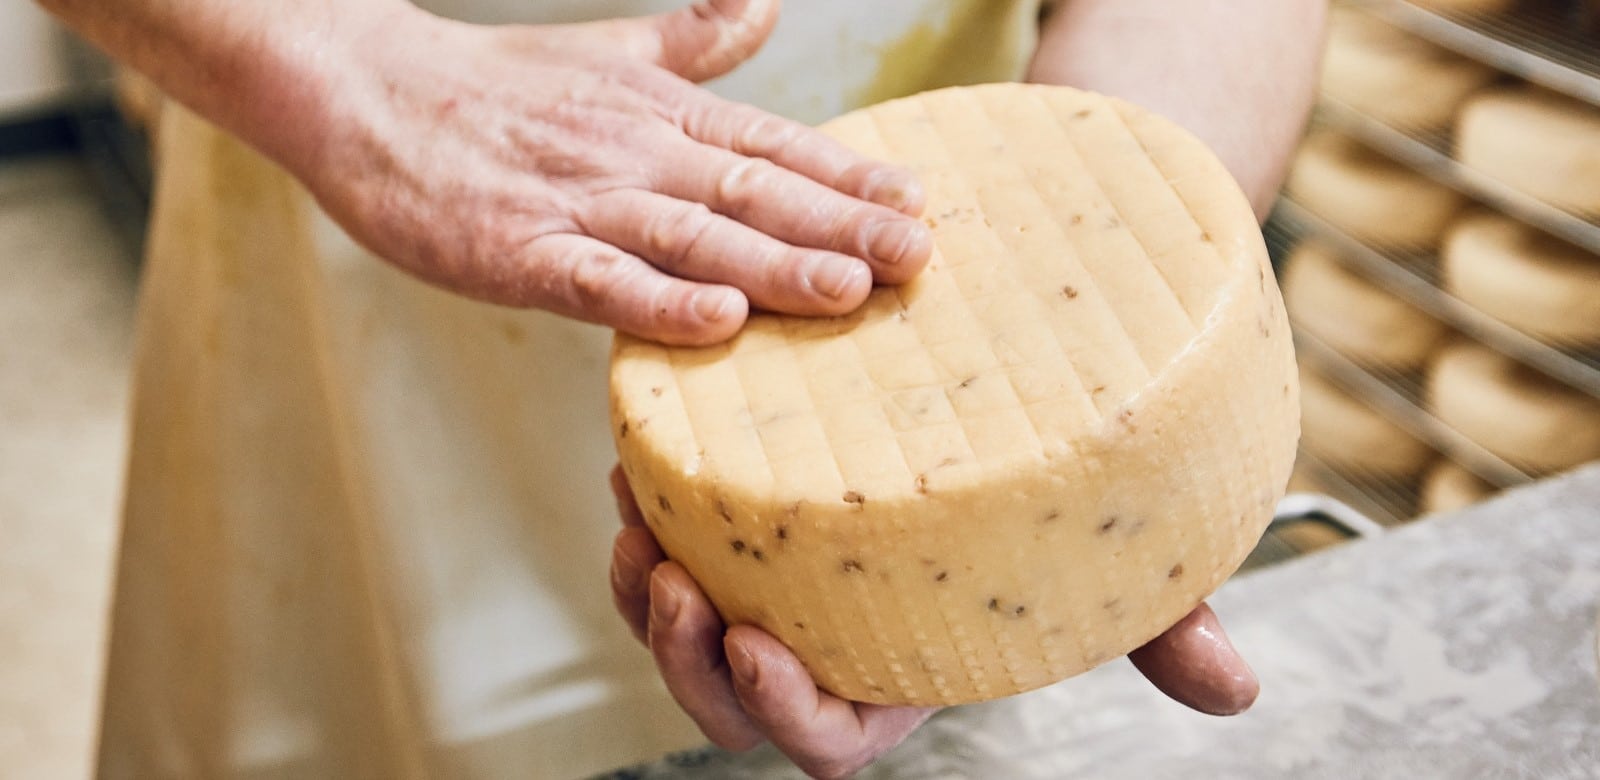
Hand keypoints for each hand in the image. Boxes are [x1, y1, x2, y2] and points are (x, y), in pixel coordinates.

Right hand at [283, 0, 930, 344]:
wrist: (363, 90)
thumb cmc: (494, 85)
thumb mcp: (606, 54)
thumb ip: (692, 42)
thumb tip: (763, 7)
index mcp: (658, 111)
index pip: (771, 145)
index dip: (847, 176)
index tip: (919, 202)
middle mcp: (631, 152)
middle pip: (750, 193)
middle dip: (839, 227)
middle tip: (917, 257)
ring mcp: (574, 201)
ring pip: (689, 236)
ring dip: (772, 263)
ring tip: (847, 289)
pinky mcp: (514, 250)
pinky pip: (595, 281)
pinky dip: (656, 301)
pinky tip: (717, 320)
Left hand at [607, 467, 1259, 778]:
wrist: (1031, 387)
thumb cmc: (1071, 486)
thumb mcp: (1120, 552)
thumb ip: (1160, 620)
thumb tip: (1238, 689)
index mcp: (904, 671)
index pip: (831, 739)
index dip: (788, 715)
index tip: (760, 650)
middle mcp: (828, 636)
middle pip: (730, 703)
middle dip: (684, 661)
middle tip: (671, 578)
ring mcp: (774, 579)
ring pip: (679, 629)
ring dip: (640, 595)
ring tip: (632, 517)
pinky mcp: (740, 516)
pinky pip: (664, 541)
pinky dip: (642, 515)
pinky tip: (634, 463)